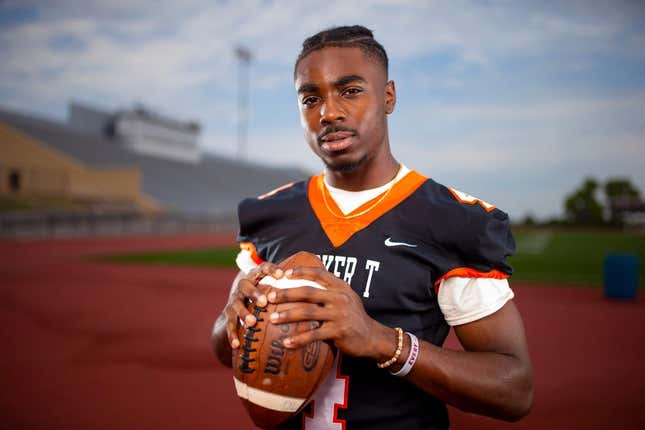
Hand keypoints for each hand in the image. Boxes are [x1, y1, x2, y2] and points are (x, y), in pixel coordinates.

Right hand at [223, 262, 283, 349]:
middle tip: (264, 302)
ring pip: (236, 305)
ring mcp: (233, 300)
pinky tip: (237, 345)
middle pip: (246, 285)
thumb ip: (291, 287)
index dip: (271, 270)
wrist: (237, 310)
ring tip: (252, 323)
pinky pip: (229, 326)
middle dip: (255, 293)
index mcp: (256, 277)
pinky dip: (232, 335)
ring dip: (244, 313)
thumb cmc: (265, 298)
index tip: (281, 275)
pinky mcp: (228, 316)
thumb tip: (320, 286)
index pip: (262, 269)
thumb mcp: (275, 290)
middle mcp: (243, 287)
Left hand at [266, 266, 391, 359]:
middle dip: (286, 294)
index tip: (284, 274)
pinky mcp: (339, 331)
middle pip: (308, 292)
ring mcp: (339, 314)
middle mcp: (340, 298)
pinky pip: (314, 335)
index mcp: (340, 287)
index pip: (319, 274)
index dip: (301, 271)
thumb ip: (329, 291)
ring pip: (308, 313)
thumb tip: (304, 286)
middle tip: (270, 297)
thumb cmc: (353, 317)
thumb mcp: (346, 298)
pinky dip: (299, 339)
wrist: (372, 337)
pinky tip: (287, 342)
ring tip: (273, 319)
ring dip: (288, 315)